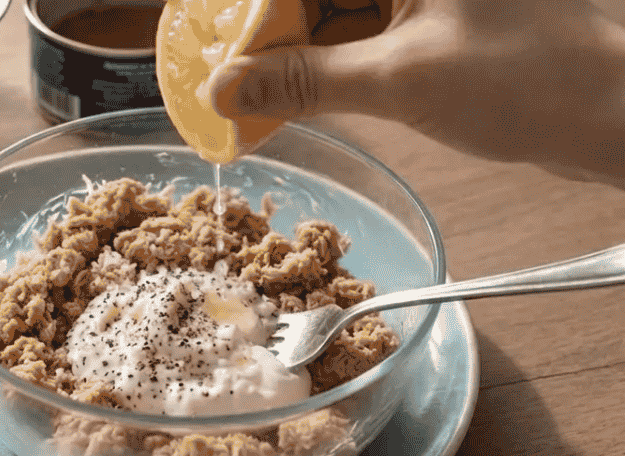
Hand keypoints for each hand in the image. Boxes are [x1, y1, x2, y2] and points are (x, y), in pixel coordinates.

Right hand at [208, 0, 624, 177]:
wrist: (611, 113)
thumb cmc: (531, 79)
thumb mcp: (401, 80)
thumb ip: (305, 81)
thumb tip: (228, 90)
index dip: (245, 7)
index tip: (204, 33)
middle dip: (263, 26)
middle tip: (218, 70)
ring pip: (330, 9)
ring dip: (290, 47)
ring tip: (242, 88)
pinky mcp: (428, 15)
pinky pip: (356, 30)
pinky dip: (324, 60)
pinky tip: (289, 90)